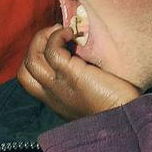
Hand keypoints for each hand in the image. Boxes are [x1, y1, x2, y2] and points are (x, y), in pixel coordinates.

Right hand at [18, 25, 141, 119]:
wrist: (126, 120)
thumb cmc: (116, 108)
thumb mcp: (89, 98)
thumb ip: (78, 85)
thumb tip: (81, 60)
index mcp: (55, 100)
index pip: (30, 79)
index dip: (36, 58)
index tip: (54, 46)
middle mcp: (51, 94)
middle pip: (26, 68)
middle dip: (36, 45)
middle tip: (56, 34)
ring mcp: (58, 85)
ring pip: (32, 59)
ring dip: (44, 38)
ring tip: (62, 31)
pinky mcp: (71, 75)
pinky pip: (52, 50)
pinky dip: (57, 37)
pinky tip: (71, 34)